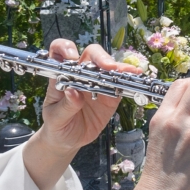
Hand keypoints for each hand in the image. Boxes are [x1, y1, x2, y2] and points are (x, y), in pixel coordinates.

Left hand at [23, 40, 135, 189]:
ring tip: (128, 72)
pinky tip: (134, 79)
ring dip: (119, 67)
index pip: (60, 51)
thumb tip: (73, 92)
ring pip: (108, 67)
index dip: (65, 48)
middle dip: (101, 57)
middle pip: (91, 54)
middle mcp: (81, 74)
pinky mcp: (110, 96)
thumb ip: (65, 106)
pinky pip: (119, 84)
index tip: (71, 57)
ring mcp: (97, 83)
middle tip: (108, 67)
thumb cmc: (56, 125)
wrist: (67, 141)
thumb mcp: (55, 118)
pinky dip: (128, 80)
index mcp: (62, 75)